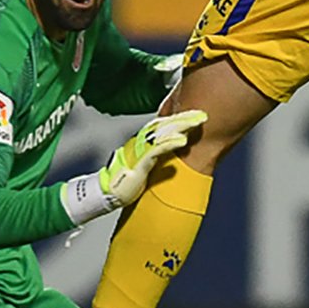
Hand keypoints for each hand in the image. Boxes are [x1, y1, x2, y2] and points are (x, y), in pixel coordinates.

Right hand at [59, 110, 208, 224]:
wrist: (107, 193)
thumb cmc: (125, 180)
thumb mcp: (144, 164)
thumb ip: (156, 155)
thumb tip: (173, 155)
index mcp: (142, 142)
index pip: (163, 126)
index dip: (179, 118)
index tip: (195, 114)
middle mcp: (140, 142)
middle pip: (164, 125)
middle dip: (184, 118)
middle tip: (201, 114)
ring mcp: (139, 151)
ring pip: (163, 133)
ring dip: (181, 126)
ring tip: (197, 121)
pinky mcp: (139, 163)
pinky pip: (157, 150)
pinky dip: (170, 144)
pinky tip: (183, 140)